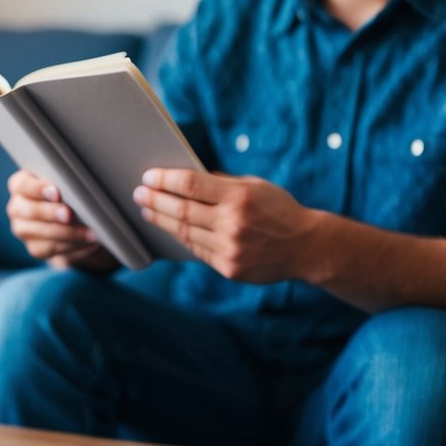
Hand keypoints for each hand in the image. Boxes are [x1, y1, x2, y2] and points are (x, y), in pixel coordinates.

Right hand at [6, 170, 115, 271]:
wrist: (73, 220)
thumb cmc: (68, 193)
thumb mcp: (64, 184)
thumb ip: (65, 183)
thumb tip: (78, 189)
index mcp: (20, 185)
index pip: (22, 185)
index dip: (38, 189)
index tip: (56, 193)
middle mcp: (17, 208)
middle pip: (28, 211)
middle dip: (51, 213)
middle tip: (69, 215)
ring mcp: (23, 230)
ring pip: (41, 233)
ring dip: (68, 233)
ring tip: (90, 233)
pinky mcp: (35, 248)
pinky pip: (51, 249)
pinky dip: (72, 246)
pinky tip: (88, 243)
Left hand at [132, 168, 319, 282]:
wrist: (307, 247)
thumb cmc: (279, 210)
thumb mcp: (255, 186)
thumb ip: (222, 183)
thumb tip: (186, 177)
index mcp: (239, 197)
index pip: (191, 185)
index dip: (165, 180)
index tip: (148, 177)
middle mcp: (232, 223)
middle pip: (181, 211)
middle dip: (155, 201)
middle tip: (138, 194)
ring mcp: (230, 248)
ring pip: (184, 233)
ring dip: (161, 221)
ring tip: (147, 210)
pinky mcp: (229, 268)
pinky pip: (197, 251)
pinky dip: (181, 238)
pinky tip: (169, 229)